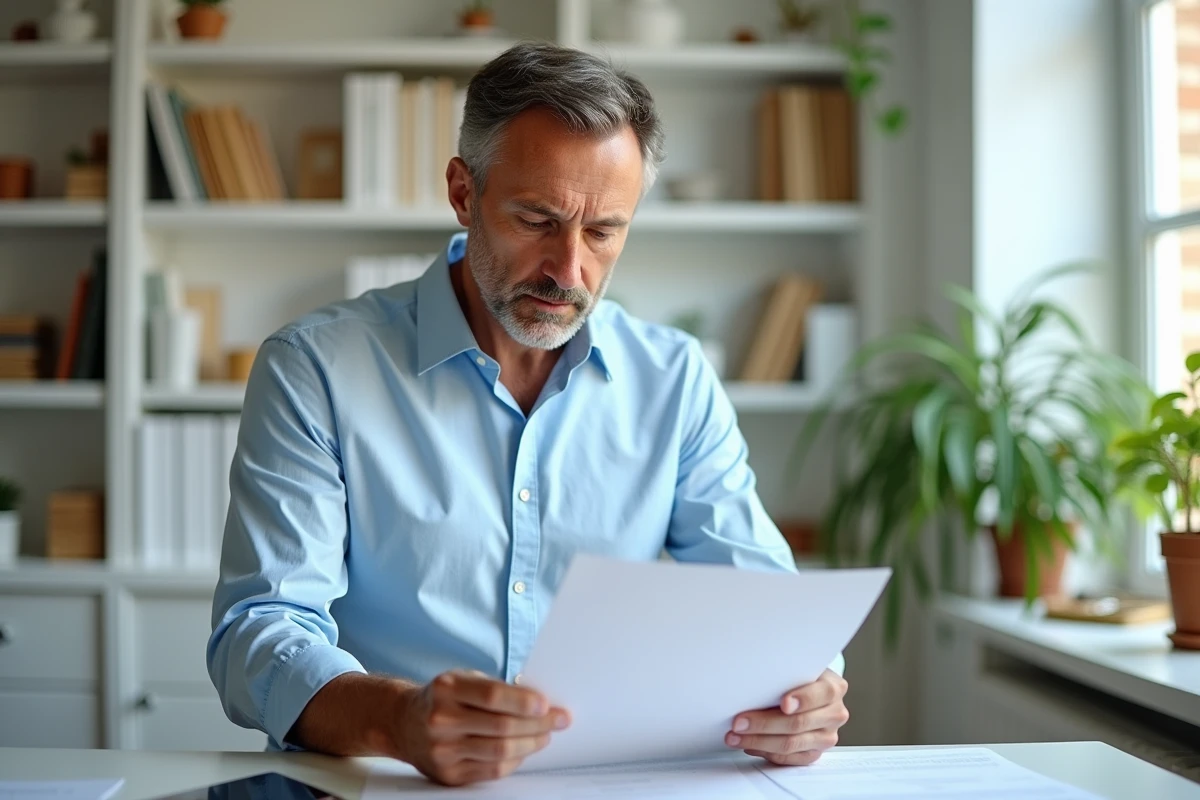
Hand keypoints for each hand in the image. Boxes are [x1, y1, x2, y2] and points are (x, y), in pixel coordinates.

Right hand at [396, 669, 570, 785]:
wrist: (403, 722)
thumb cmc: (443, 697)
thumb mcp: (463, 679)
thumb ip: (495, 689)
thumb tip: (539, 704)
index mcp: (446, 689)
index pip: (492, 697)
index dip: (523, 702)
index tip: (547, 704)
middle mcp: (441, 720)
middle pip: (501, 727)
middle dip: (538, 724)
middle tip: (559, 720)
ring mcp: (442, 750)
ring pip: (499, 752)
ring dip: (530, 744)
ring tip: (545, 735)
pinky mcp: (447, 774)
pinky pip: (491, 770)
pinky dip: (514, 761)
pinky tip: (524, 750)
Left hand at [725, 669, 848, 765]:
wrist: (808, 691)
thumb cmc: (798, 677)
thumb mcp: (797, 667)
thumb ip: (784, 673)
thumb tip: (752, 680)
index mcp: (833, 688)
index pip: (822, 694)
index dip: (802, 699)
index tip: (784, 703)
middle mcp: (834, 714)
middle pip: (799, 723)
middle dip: (764, 723)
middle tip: (740, 722)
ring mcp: (826, 736)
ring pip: (791, 744)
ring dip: (758, 741)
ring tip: (736, 736)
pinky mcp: (814, 753)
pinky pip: (788, 758)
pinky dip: (765, 752)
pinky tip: (749, 744)